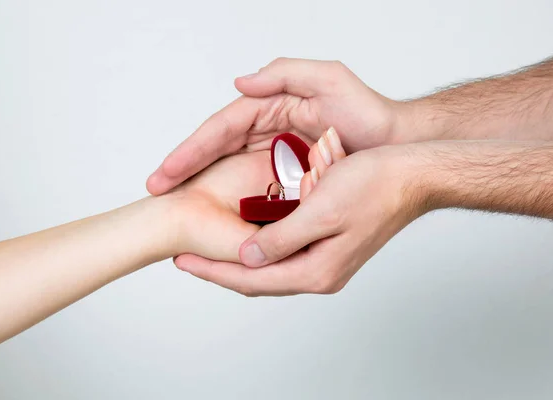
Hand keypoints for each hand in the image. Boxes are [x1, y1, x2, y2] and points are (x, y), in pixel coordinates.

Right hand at [147, 58, 405, 194]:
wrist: (397, 143)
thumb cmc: (367, 112)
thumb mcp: (329, 80)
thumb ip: (284, 74)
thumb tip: (239, 84)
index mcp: (269, 108)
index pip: (220, 128)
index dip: (191, 149)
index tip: (166, 171)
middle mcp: (266, 132)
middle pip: (216, 151)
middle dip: (184, 170)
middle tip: (155, 192)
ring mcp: (275, 156)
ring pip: (229, 171)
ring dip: (201, 188)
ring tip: (174, 208)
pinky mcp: (288, 178)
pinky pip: (253, 189)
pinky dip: (232, 201)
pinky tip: (215, 217)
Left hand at [174, 144, 426, 295]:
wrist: (411, 177)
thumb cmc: (372, 186)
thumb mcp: (320, 211)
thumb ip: (280, 239)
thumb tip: (246, 258)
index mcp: (316, 270)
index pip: (251, 279)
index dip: (213, 270)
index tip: (182, 260)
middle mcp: (320, 274)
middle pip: (258, 281)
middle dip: (221, 271)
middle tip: (188, 259)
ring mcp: (327, 263)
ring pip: (270, 270)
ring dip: (239, 262)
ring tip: (209, 252)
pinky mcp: (330, 249)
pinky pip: (285, 257)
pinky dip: (260, 251)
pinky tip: (247, 240)